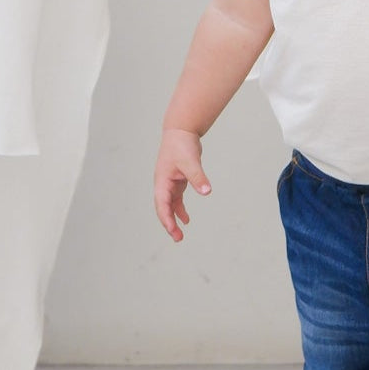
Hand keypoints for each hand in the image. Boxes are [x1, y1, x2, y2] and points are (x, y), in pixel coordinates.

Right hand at [153, 127, 210, 241]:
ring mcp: (170, 183)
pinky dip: (181, 209)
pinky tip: (187, 219)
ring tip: (181, 234)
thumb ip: (198, 177)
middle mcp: (163, 184)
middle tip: (178, 238)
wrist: (181, 131)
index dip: (166, 218)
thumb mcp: (191, 162)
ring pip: (170, 205)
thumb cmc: (182, 145)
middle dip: (169, 224)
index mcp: (162, 181)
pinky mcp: (178, 180)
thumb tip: (207, 192)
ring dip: (174, 219)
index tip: (173, 230)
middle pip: (164, 208)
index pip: (162, 204)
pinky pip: (177, 199)